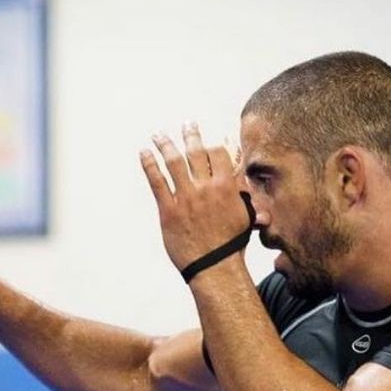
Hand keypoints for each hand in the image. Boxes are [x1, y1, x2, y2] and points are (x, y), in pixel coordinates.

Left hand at [139, 123, 252, 274]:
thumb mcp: (246, 214)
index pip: (217, 154)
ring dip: (166, 145)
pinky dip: (149, 165)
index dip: (211, 146)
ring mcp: (186, 198)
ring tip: (159, 135)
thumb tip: (242, 178)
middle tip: (186, 124)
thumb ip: (242, 193)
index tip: (205, 141)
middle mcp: (206, 188)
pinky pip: (157, 182)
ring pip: (174, 163)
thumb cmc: (232, 244)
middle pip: (195, 152)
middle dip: (190, 135)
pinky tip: (144, 154)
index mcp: (227, 186)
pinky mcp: (168, 211)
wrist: (215, 267)